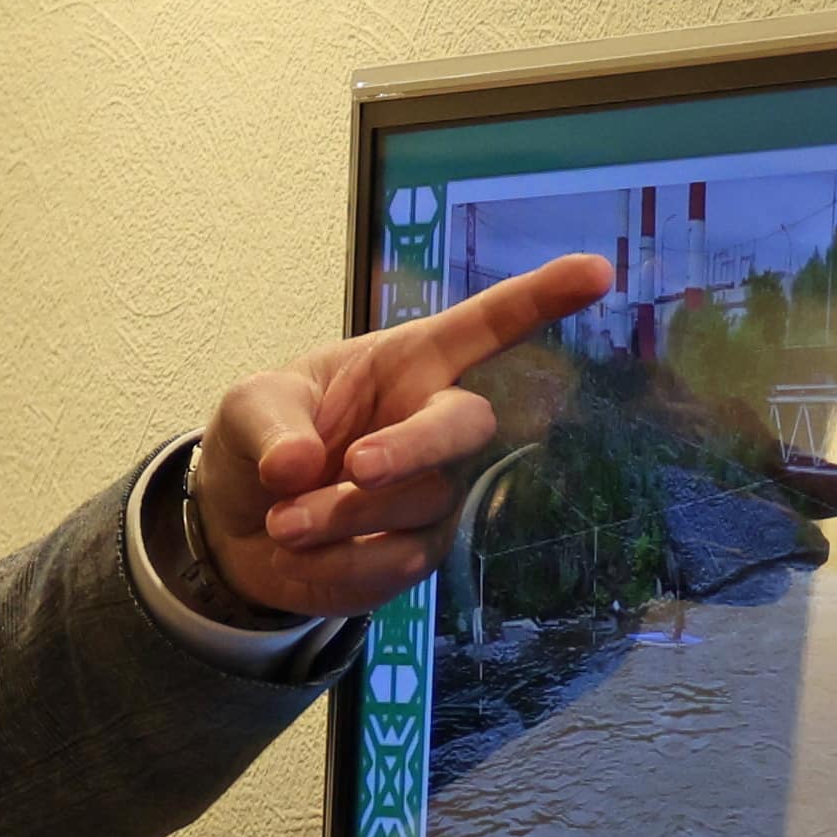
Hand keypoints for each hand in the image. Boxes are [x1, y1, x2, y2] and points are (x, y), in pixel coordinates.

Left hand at [195, 254, 616, 615]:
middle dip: (415, 447)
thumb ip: (269, 427)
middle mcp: (435, 423)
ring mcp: (437, 494)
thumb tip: (298, 468)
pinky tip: (302, 550)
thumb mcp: (246, 411)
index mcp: (407, 363)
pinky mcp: (419, 555)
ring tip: (281, 521)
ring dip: (338, 516)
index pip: (484, 326)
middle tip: (358, 465)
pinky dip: (333, 562)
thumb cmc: (260, 443)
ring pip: (413, 504)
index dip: (540, 299)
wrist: (240, 531)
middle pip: (467, 425)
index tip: (597, 271)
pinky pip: (390, 565)